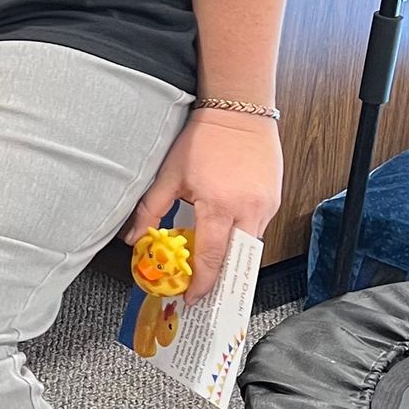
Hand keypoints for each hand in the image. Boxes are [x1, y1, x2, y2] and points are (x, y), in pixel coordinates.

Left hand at [123, 110, 281, 301]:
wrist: (238, 111)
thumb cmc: (204, 139)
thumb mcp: (170, 175)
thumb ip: (151, 209)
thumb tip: (134, 238)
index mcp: (220, 205)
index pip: (213, 257)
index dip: (203, 283)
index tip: (193, 297)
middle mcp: (249, 209)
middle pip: (237, 259)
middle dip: (221, 278)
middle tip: (203, 289)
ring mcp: (266, 205)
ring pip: (250, 245)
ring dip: (232, 256)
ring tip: (211, 261)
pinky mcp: (275, 199)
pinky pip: (259, 228)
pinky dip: (241, 235)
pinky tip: (225, 232)